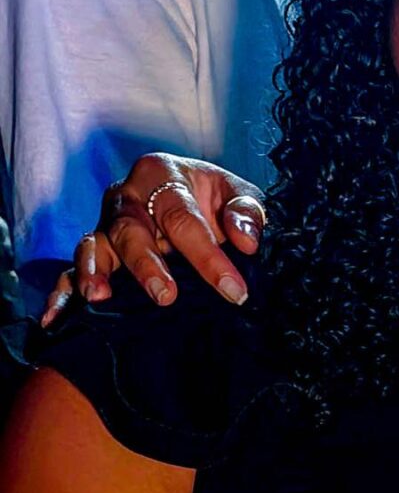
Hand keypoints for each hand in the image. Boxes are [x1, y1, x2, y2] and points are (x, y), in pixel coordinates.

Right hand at [41, 155, 266, 326]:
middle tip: (166, 296)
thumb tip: (245, 240)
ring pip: (95, 244)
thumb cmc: (217, 199)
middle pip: (130, 230)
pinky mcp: (96, 251)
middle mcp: (127, 197)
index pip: (184, 218)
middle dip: (147, 264)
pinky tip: (57, 317)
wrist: (195, 199)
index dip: (209, 257)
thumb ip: (247, 212)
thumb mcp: (238, 195)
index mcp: (162, 175)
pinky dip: (63, 292)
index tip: (234, 291)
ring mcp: (106, 224)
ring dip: (95, 270)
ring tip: (98, 296)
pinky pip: (72, 268)